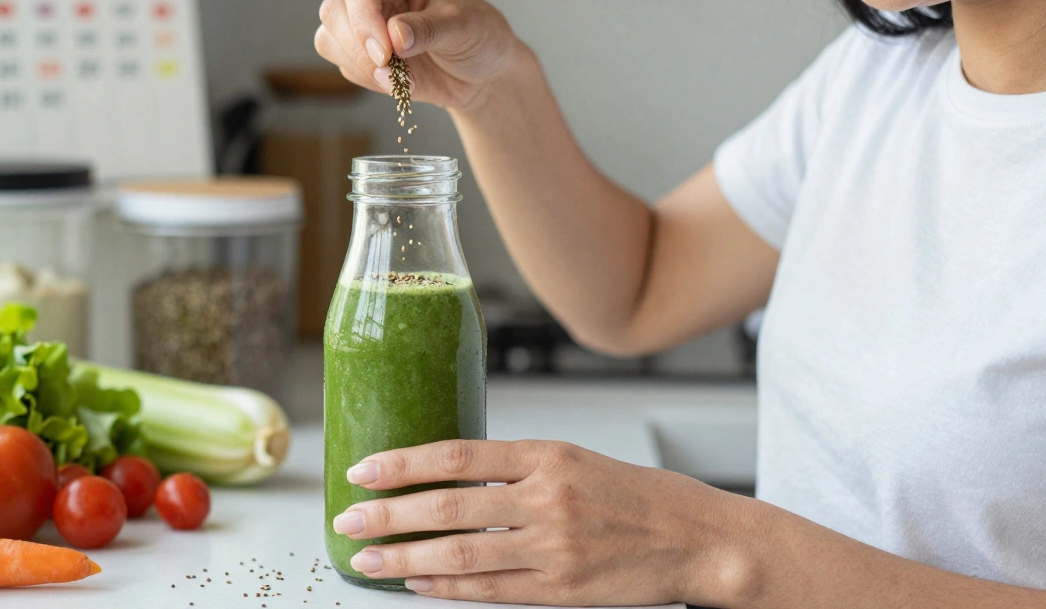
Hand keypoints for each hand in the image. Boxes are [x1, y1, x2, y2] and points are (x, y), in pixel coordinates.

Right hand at [314, 0, 524, 110]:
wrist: (480, 73)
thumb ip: (429, 29)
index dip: (364, 16)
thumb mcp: (464, 28)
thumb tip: (394, 37)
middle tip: (391, 71)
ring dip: (362, 66)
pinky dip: (366, 78)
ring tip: (402, 78)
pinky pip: (341, 64)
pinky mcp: (355, 46)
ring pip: (329, 38)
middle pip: (335, 8)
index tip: (384, 52)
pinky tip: (397, 80)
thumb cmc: (478, 36)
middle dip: (359, 46)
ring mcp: (359, 14)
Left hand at [331, 439, 747, 605]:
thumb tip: (450, 478)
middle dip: (388, 514)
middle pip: (448, 506)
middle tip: (348, 520)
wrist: (697, 539)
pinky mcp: (562, 590)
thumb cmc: (635, 496)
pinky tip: (417, 582)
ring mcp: (554, 547)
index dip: (404, 463)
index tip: (364, 470)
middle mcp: (547, 498)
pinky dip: (446, 587)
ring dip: (405, 558)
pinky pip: (490, 591)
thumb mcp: (576, 461)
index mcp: (547, 455)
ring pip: (460, 553)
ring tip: (367, 560)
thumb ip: (517, 468)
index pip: (458, 454)